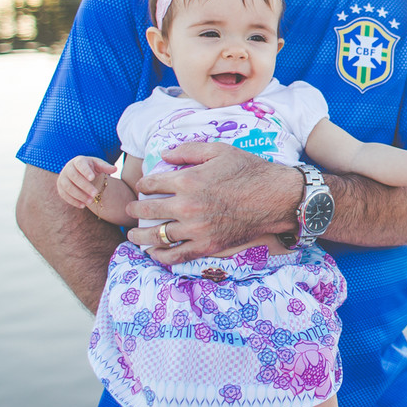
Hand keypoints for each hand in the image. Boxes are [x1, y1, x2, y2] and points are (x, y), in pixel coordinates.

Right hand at [57, 156, 117, 208]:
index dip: (85, 171)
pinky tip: (82, 205)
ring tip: (91, 201)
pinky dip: (73, 201)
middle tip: (95, 193)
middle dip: (84, 186)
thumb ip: (106, 167)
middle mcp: (68, 168)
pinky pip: (64, 195)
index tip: (92, 178)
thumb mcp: (99, 165)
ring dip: (79, 195)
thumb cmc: (91, 168)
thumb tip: (115, 169)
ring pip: (68, 187)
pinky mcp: (60, 188)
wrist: (80, 173)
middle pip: (74, 177)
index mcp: (78, 160)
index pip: (81, 165)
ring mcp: (62, 178)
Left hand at [125, 142, 300, 262]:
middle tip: (130, 211)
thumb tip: (164, 155)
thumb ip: (188, 150)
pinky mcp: (207, 245)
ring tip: (134, 236)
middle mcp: (187, 207)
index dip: (143, 185)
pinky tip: (154, 252)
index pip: (151, 184)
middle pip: (147, 211)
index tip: (142, 187)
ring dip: (140, 237)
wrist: (276, 197)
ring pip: (157, 236)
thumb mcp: (220, 150)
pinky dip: (161, 256)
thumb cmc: (250, 171)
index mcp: (188, 181)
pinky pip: (176, 255)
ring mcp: (196, 229)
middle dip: (134, 211)